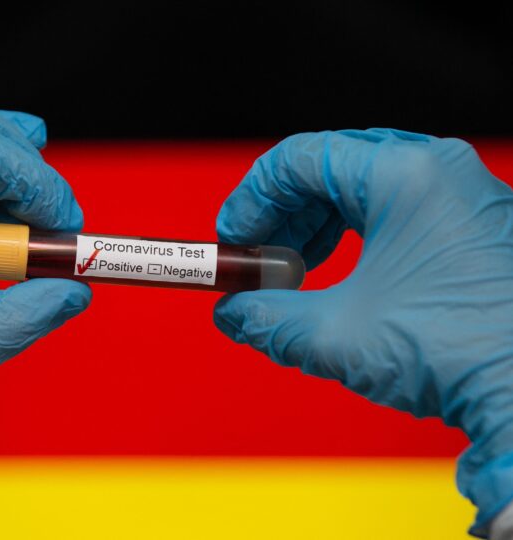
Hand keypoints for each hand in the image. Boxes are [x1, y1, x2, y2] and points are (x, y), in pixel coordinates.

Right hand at [213, 129, 512, 536]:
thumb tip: (232, 315)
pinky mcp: (473, 229)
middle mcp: (439, 172)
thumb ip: (268, 319)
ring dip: (316, 229)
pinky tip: (342, 277)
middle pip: (331, 169)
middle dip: (282, 217)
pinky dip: (356, 240)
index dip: (251, 199)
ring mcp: (463, 197)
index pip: (300, 158)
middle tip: (258, 262)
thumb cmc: (459, 353)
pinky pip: (397, 213)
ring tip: (295, 276)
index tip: (232, 240)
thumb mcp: (339, 334)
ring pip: (363, 191)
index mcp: (407, 174)